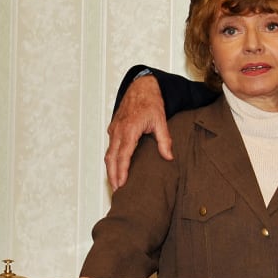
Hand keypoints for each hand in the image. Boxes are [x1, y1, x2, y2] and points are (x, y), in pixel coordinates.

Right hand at [104, 75, 171, 189]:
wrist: (141, 87)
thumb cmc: (151, 102)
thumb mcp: (161, 121)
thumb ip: (164, 140)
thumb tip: (169, 157)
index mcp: (129, 130)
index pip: (123, 155)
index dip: (121, 171)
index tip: (121, 184)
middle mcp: (118, 131)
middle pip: (111, 158)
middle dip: (112, 175)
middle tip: (116, 191)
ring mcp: (114, 129)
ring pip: (109, 153)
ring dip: (111, 169)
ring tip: (115, 184)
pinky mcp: (114, 128)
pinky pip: (110, 147)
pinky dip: (111, 159)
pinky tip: (116, 167)